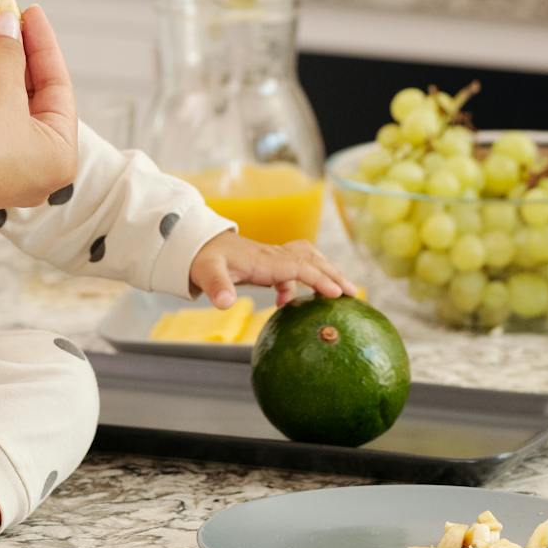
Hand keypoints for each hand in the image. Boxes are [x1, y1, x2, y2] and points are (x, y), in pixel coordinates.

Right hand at [0, 3, 77, 218]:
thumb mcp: (1, 90)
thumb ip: (10, 52)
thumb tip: (9, 21)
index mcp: (57, 153)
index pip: (58, 88)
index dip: (44, 45)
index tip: (32, 12)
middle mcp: (31, 155)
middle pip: (28, 87)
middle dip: (15, 45)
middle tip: (7, 9)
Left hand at [189, 232, 359, 308]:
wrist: (194, 244)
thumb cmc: (201, 258)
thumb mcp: (205, 272)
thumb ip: (216, 286)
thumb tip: (224, 303)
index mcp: (263, 259)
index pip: (299, 266)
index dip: (319, 278)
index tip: (336, 293)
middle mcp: (272, 255)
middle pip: (312, 260)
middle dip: (334, 274)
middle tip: (353, 294)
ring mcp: (272, 258)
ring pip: (307, 260)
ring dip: (326, 272)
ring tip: (341, 291)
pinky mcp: (268, 263)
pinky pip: (294, 268)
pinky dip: (302, 281)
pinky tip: (287, 303)